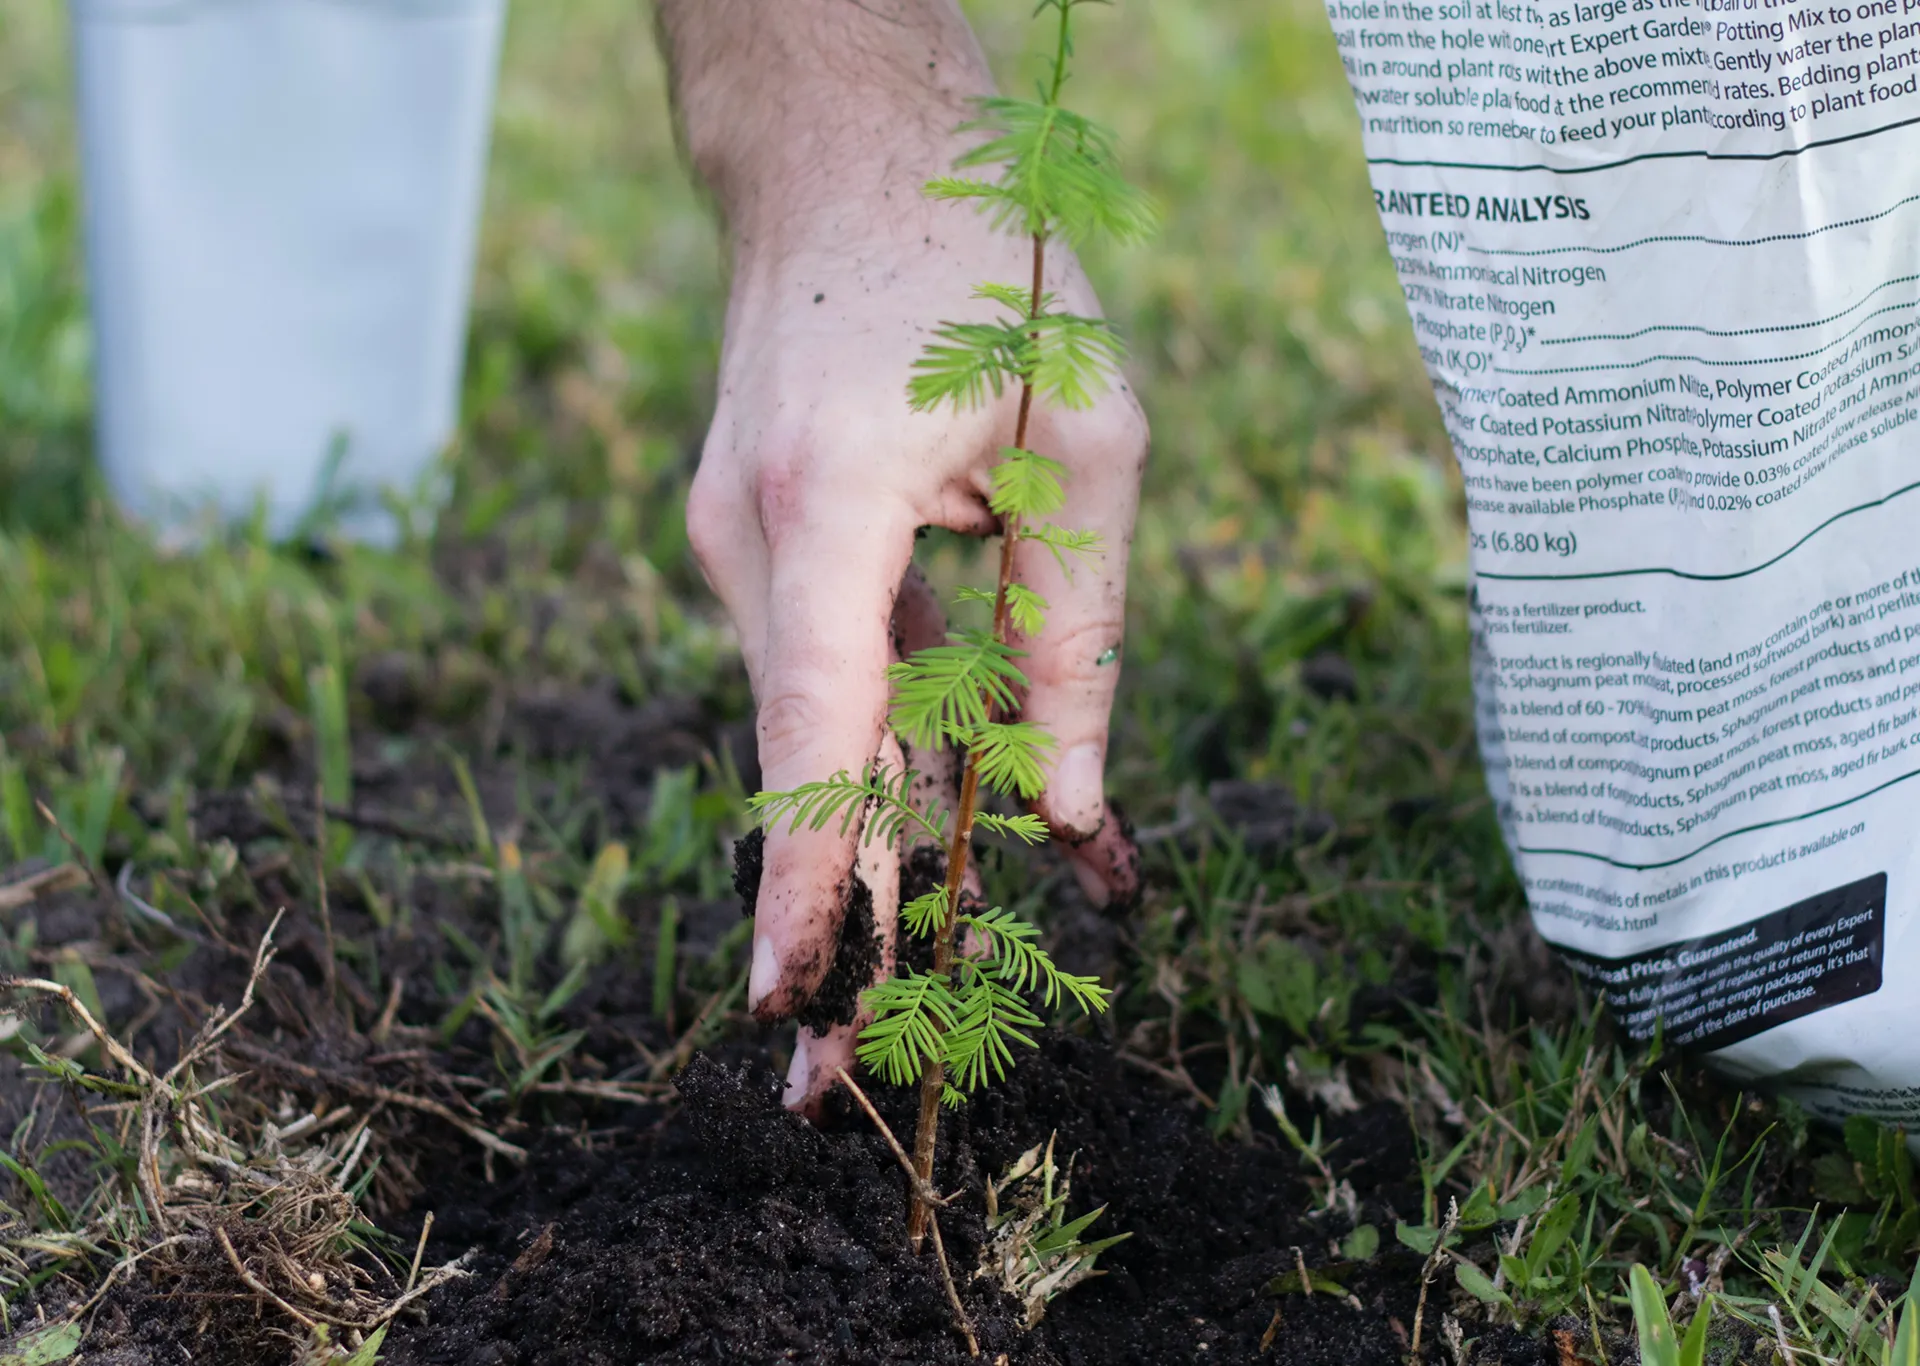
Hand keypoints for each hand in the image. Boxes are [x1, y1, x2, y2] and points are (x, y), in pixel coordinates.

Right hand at [660, 0, 1146, 1109]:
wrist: (846, 156)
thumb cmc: (986, 270)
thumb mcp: (1090, 441)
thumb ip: (1076, 635)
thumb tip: (1062, 812)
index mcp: (828, 511)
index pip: (810, 730)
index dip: (804, 877)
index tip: (790, 1002)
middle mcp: (751, 546)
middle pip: (801, 766)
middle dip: (825, 921)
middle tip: (823, 1084)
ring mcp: (738, 549)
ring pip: (821, 728)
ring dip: (881, 837)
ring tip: (938, 958)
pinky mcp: (760, 549)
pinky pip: (828, 672)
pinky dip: (886, 748)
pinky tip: (955, 810)